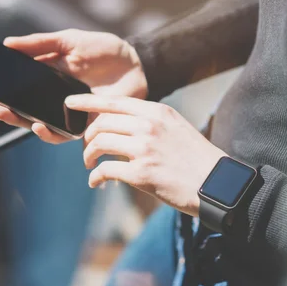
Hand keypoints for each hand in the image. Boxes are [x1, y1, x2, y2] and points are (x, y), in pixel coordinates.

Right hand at [0, 29, 147, 143]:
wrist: (136, 64)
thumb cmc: (103, 50)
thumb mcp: (69, 40)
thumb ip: (40, 43)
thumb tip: (6, 43)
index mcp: (45, 78)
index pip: (14, 88)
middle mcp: (52, 99)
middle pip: (18, 108)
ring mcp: (65, 114)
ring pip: (34, 124)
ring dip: (16, 120)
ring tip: (2, 110)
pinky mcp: (81, 127)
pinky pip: (59, 134)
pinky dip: (46, 132)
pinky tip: (35, 124)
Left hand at [65, 94, 225, 216]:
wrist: (216, 184)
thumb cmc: (197, 158)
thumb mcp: (176, 127)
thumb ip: (152, 121)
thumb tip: (125, 125)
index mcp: (156, 112)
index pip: (114, 101)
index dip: (87, 101)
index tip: (69, 103)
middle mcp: (148, 126)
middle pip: (101, 124)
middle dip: (87, 137)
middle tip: (87, 150)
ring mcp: (144, 149)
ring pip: (99, 144)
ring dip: (89, 156)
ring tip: (91, 165)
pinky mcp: (141, 174)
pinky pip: (105, 171)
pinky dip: (96, 177)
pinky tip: (97, 183)